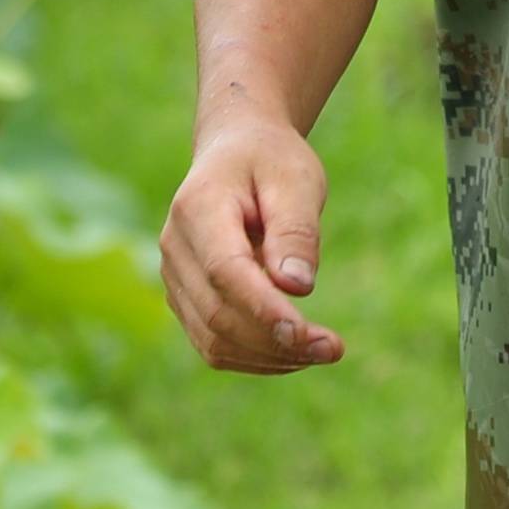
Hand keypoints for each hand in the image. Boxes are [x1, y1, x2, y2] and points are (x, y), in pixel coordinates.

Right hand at [159, 109, 343, 373]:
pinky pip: (213, 343)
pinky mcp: (185, 298)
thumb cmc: (271, 161)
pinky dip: (255, 357)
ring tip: (323, 349)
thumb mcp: (296, 179)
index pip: (225, 272)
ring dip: (269, 357)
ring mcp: (174, 276)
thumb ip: (295, 230)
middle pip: (217, 314)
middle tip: (334, 348)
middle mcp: (175, 246)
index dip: (264, 309)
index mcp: (198, 208)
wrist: (237, 150)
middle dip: (277, 343)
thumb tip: (297, 288)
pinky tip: (295, 349)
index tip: (309, 335)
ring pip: (213, 340)